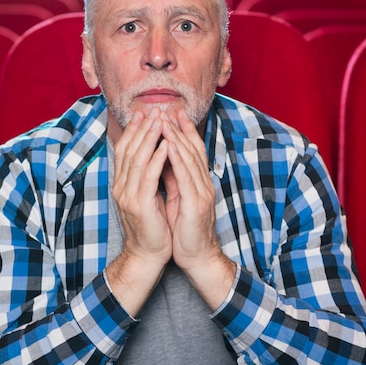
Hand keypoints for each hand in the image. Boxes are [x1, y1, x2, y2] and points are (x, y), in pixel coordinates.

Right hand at [112, 107, 171, 266]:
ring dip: (150, 137)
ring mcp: (128, 195)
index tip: (144, 114)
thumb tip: (155, 154)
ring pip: (138, 158)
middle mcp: (121, 187)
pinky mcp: (139, 204)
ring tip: (160, 120)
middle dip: (142, 128)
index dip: (133, 131)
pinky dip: (157, 158)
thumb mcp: (149, 196)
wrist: (148, 255)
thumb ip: (148, 176)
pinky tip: (166, 144)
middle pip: (129, 150)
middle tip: (152, 109)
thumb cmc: (153, 226)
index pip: (125, 150)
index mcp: (122, 184)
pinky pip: (149, 176)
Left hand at [161, 109, 236, 307]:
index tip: (173, 113)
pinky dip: (178, 159)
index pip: (192, 151)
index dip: (184, 131)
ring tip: (166, 119)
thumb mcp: (178, 198)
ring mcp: (202, 192)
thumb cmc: (186, 230)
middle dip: (180, 127)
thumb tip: (162, 158)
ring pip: (190, 158)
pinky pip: (186, 176)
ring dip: (178, 137)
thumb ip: (173, 178)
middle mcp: (203, 183)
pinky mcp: (197, 203)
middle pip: (192, 149)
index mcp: (199, 182)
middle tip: (169, 108)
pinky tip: (171, 145)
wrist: (197, 256)